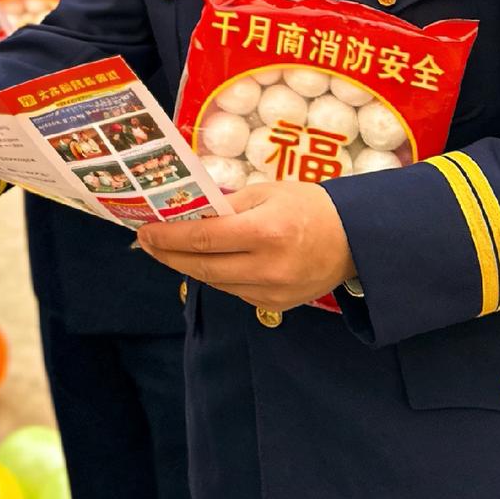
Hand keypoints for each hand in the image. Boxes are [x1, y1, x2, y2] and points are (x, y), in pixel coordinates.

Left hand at [136, 181, 355, 311]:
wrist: (355, 239)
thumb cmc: (308, 206)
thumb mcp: (266, 193)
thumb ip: (227, 205)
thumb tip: (186, 212)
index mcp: (265, 232)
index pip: (203, 238)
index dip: (168, 237)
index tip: (144, 230)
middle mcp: (267, 267)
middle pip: (202, 266)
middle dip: (168, 254)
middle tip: (146, 242)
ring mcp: (272, 292)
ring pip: (215, 282)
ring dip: (188, 266)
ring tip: (167, 250)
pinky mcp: (275, 306)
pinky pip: (234, 292)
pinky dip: (215, 277)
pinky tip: (203, 262)